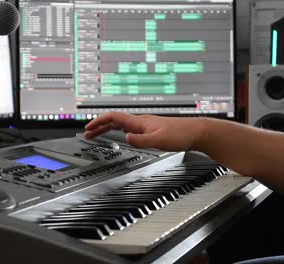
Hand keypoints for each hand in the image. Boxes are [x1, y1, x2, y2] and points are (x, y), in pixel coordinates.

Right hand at [84, 112, 206, 151]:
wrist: (196, 132)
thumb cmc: (181, 134)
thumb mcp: (159, 140)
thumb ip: (141, 140)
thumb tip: (125, 139)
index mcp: (139, 122)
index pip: (113, 117)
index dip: (99, 122)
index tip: (88, 128)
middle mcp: (140, 122)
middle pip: (114, 120)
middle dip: (98, 126)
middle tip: (87, 133)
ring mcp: (145, 125)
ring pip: (120, 124)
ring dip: (107, 129)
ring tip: (98, 135)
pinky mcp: (150, 130)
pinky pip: (128, 128)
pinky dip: (118, 132)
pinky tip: (120, 137)